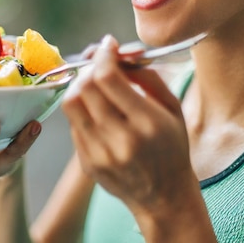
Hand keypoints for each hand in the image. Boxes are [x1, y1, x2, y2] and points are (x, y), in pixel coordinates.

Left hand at [61, 35, 194, 214]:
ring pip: (71, 104)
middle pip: (85, 88)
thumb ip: (148, 77)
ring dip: (79, 86)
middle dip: (89, 67)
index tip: (108, 45)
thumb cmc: (172, 148)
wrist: (164, 197)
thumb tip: (120, 54)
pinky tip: (96, 110)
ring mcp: (100, 154)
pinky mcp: (87, 163)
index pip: (108, 78)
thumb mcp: (173, 109)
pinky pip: (73, 124)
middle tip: (99, 63)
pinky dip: (81, 109)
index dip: (103, 54)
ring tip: (93, 84)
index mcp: (147, 124)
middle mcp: (121, 140)